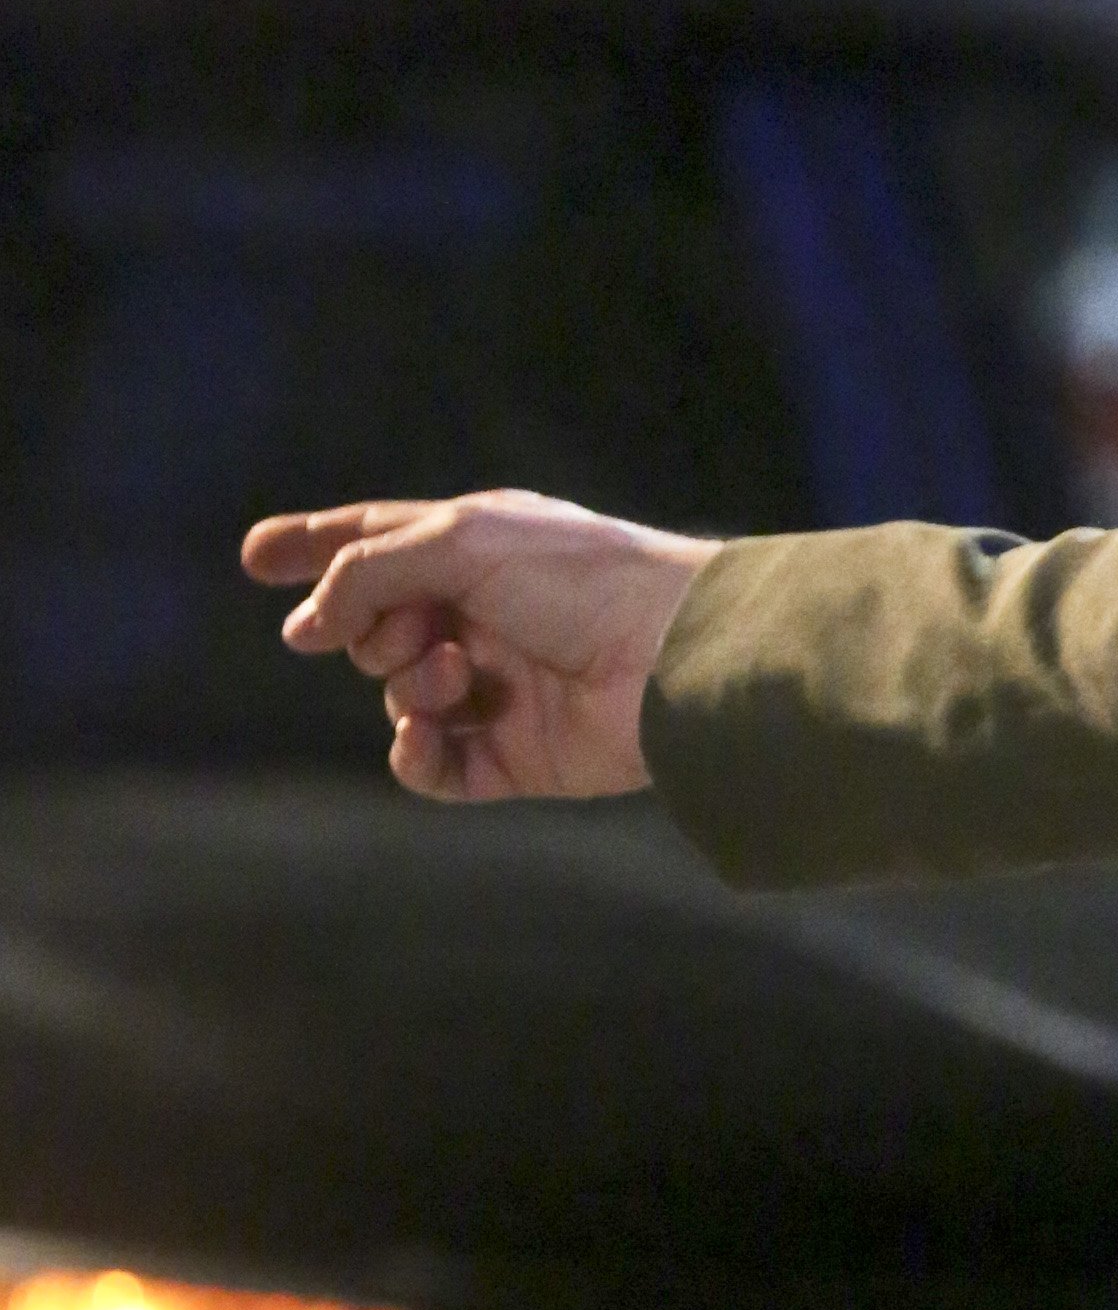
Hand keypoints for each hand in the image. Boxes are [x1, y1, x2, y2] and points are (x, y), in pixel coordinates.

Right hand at [240, 491, 712, 803]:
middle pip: (372, 628)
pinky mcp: (510, 756)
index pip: (373, 543)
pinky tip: (427, 734)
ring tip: (458, 672)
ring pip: (397, 695)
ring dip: (409, 684)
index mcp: (471, 548)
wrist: (670, 655)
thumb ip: (368, 573)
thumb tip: (304, 627)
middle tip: (418, 629)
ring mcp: (492, 688)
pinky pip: (429, 766)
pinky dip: (416, 753)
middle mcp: (477, 615)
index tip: (255, 558)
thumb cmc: (578, 577)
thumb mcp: (459, 542)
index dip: (313, 548)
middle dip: (371, 631)